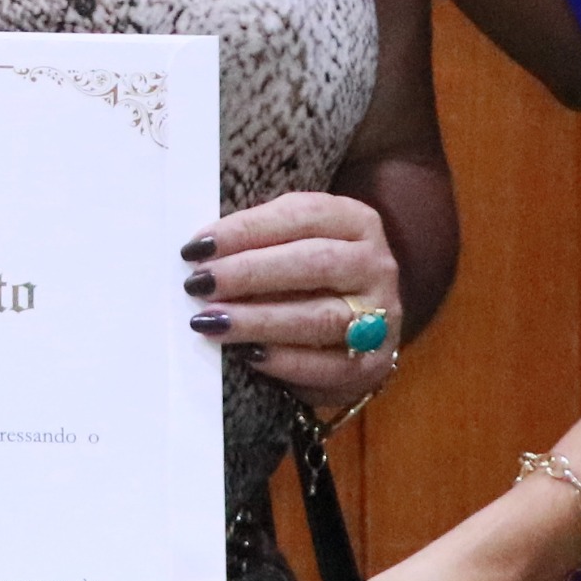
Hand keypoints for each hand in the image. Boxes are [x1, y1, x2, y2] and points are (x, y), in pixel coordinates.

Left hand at [181, 190, 403, 403]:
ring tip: (211, 321)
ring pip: (320, 317)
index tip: (200, 246)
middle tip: (201, 283)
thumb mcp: (295, 244)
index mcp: (355, 221)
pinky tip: (248, 355)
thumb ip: (259, 242)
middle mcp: (374, 264)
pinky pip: (326, 365)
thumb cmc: (311, 278)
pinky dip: (284, 361)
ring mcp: (380, 315)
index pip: (302, 215)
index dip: (247, 229)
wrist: (360, 329)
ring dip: (259, 320)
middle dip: (250, 273)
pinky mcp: (372, 363)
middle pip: (314, 263)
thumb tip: (200, 254)